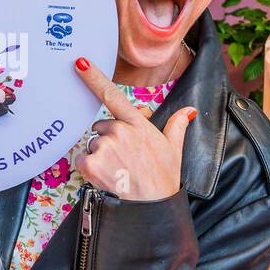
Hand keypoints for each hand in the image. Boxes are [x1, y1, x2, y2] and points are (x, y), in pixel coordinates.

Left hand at [73, 57, 196, 200]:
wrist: (152, 207)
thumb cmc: (164, 179)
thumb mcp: (174, 149)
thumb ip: (177, 125)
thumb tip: (189, 111)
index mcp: (137, 124)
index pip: (112, 95)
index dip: (94, 77)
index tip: (80, 62)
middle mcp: (120, 131)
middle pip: (100, 127)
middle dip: (107, 139)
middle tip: (123, 158)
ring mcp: (105, 146)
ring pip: (92, 145)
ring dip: (100, 155)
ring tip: (118, 171)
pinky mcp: (92, 163)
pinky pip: (83, 160)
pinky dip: (90, 169)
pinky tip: (106, 178)